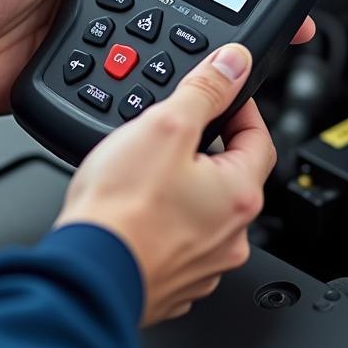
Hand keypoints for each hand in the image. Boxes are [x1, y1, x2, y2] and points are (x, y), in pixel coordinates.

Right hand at [55, 37, 311, 325]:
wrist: (87, 273)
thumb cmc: (123, 210)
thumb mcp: (166, 126)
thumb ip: (204, 90)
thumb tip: (234, 64)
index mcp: (240, 194)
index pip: (260, 137)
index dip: (241, 108)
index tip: (222, 93)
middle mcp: (232, 236)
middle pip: (231, 175)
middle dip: (205, 149)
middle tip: (173, 131)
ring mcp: (203, 265)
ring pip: (203, 211)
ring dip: (182, 188)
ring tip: (144, 171)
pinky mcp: (174, 282)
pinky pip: (177, 241)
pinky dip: (162, 223)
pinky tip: (134, 211)